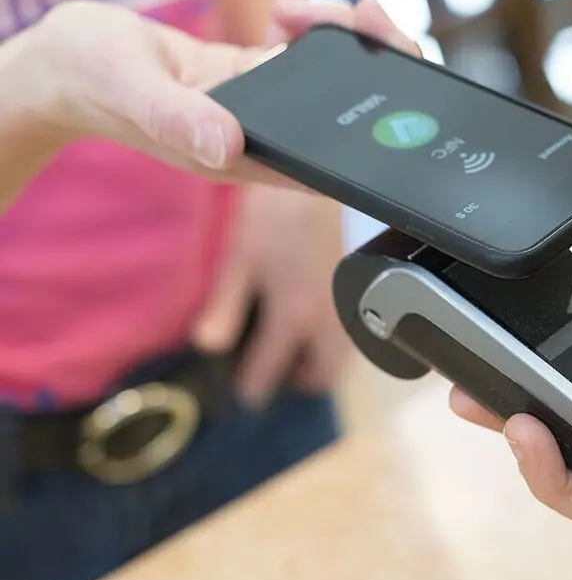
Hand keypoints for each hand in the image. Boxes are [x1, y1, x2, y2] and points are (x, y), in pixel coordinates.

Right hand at [18, 0, 418, 189]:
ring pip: (330, 76)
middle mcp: (264, 137)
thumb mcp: (134, 94)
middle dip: (374, 68)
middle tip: (368, 18)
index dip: (372, 132)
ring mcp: (263, 105)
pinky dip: (310, 20)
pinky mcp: (254, 74)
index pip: (328, 159)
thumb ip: (178, 120)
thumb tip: (227, 144)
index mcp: (245, 159)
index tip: (385, 78)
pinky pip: (300, 49)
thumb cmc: (89, 81)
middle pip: (345, 115)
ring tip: (323, 7)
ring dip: (341, 37)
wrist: (64, 64)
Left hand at [192, 185, 348, 405]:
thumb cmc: (272, 220)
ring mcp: (347, 311)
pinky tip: (311, 323)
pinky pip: (350, 337)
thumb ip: (224, 309)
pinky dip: (332, 343)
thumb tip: (206, 347)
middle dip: (297, 381)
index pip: (270, 372)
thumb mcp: (239, 262)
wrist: (315, 186)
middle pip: (320, 378)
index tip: (241, 392)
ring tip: (290, 348)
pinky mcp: (357, 296)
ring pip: (340, 360)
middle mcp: (326, 324)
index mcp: (292, 318)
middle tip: (272, 368)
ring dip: (317, 364)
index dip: (251, 387)